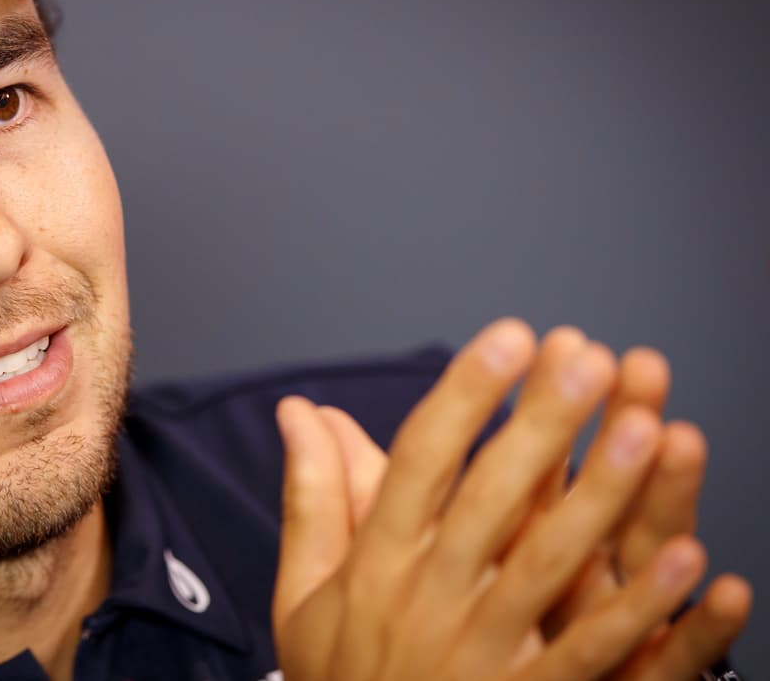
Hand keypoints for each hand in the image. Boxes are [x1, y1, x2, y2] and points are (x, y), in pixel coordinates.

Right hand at [272, 318, 710, 679]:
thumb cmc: (338, 677)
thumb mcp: (302, 592)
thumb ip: (311, 495)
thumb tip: (299, 411)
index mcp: (378, 562)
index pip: (419, 462)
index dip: (464, 396)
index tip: (506, 337)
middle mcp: (430, 598)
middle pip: (491, 499)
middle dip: (540, 426)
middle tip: (585, 363)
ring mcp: (480, 652)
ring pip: (547, 565)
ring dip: (598, 498)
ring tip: (645, 433)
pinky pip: (589, 652)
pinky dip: (639, 610)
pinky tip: (685, 559)